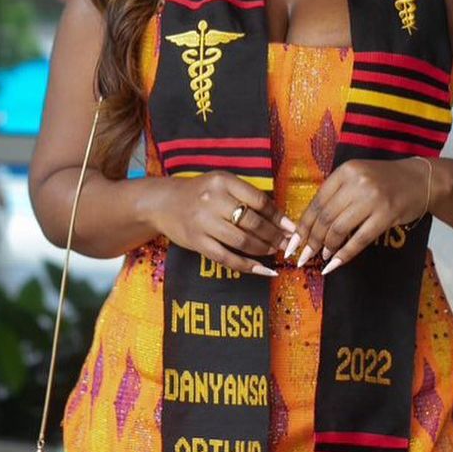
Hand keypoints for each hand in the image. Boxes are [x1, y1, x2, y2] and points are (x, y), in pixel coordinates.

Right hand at [152, 171, 295, 275]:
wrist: (162, 203)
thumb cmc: (200, 194)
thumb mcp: (222, 185)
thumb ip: (248, 197)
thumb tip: (282, 221)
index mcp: (223, 181)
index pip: (259, 201)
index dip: (278, 216)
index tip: (290, 227)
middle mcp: (213, 200)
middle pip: (253, 222)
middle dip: (274, 235)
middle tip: (285, 243)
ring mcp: (203, 222)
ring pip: (242, 241)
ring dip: (263, 249)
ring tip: (273, 250)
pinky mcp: (197, 242)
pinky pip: (227, 258)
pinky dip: (248, 266)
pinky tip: (263, 270)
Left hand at [285, 157, 429, 274]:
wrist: (422, 180)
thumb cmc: (385, 180)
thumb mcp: (358, 177)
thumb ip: (337, 194)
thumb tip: (311, 224)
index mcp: (345, 172)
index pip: (317, 202)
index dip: (303, 225)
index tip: (294, 242)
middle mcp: (357, 183)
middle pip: (325, 217)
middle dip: (311, 240)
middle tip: (303, 256)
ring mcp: (372, 199)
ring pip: (339, 229)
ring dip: (327, 247)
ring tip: (322, 257)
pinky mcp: (386, 215)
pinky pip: (360, 239)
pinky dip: (345, 254)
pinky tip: (335, 263)